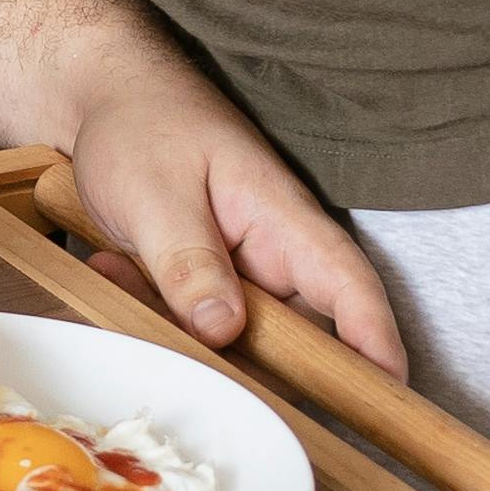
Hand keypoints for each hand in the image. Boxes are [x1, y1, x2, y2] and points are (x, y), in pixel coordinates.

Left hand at [66, 68, 408, 373]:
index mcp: (282, 220)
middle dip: (255, 367)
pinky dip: (152, 309)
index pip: (349, 287)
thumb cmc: (141, 123)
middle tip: (203, 376)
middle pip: (296, 335)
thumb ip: (189, 261)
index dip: (375, 343)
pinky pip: (188, 322)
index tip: (388, 394)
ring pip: (235, 338)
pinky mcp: (197, 282)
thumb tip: (222, 329)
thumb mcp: (156, 194)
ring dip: (182, 331)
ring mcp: (235, 271)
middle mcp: (270, 254)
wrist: (100, 96)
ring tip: (130, 279)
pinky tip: (112, 270)